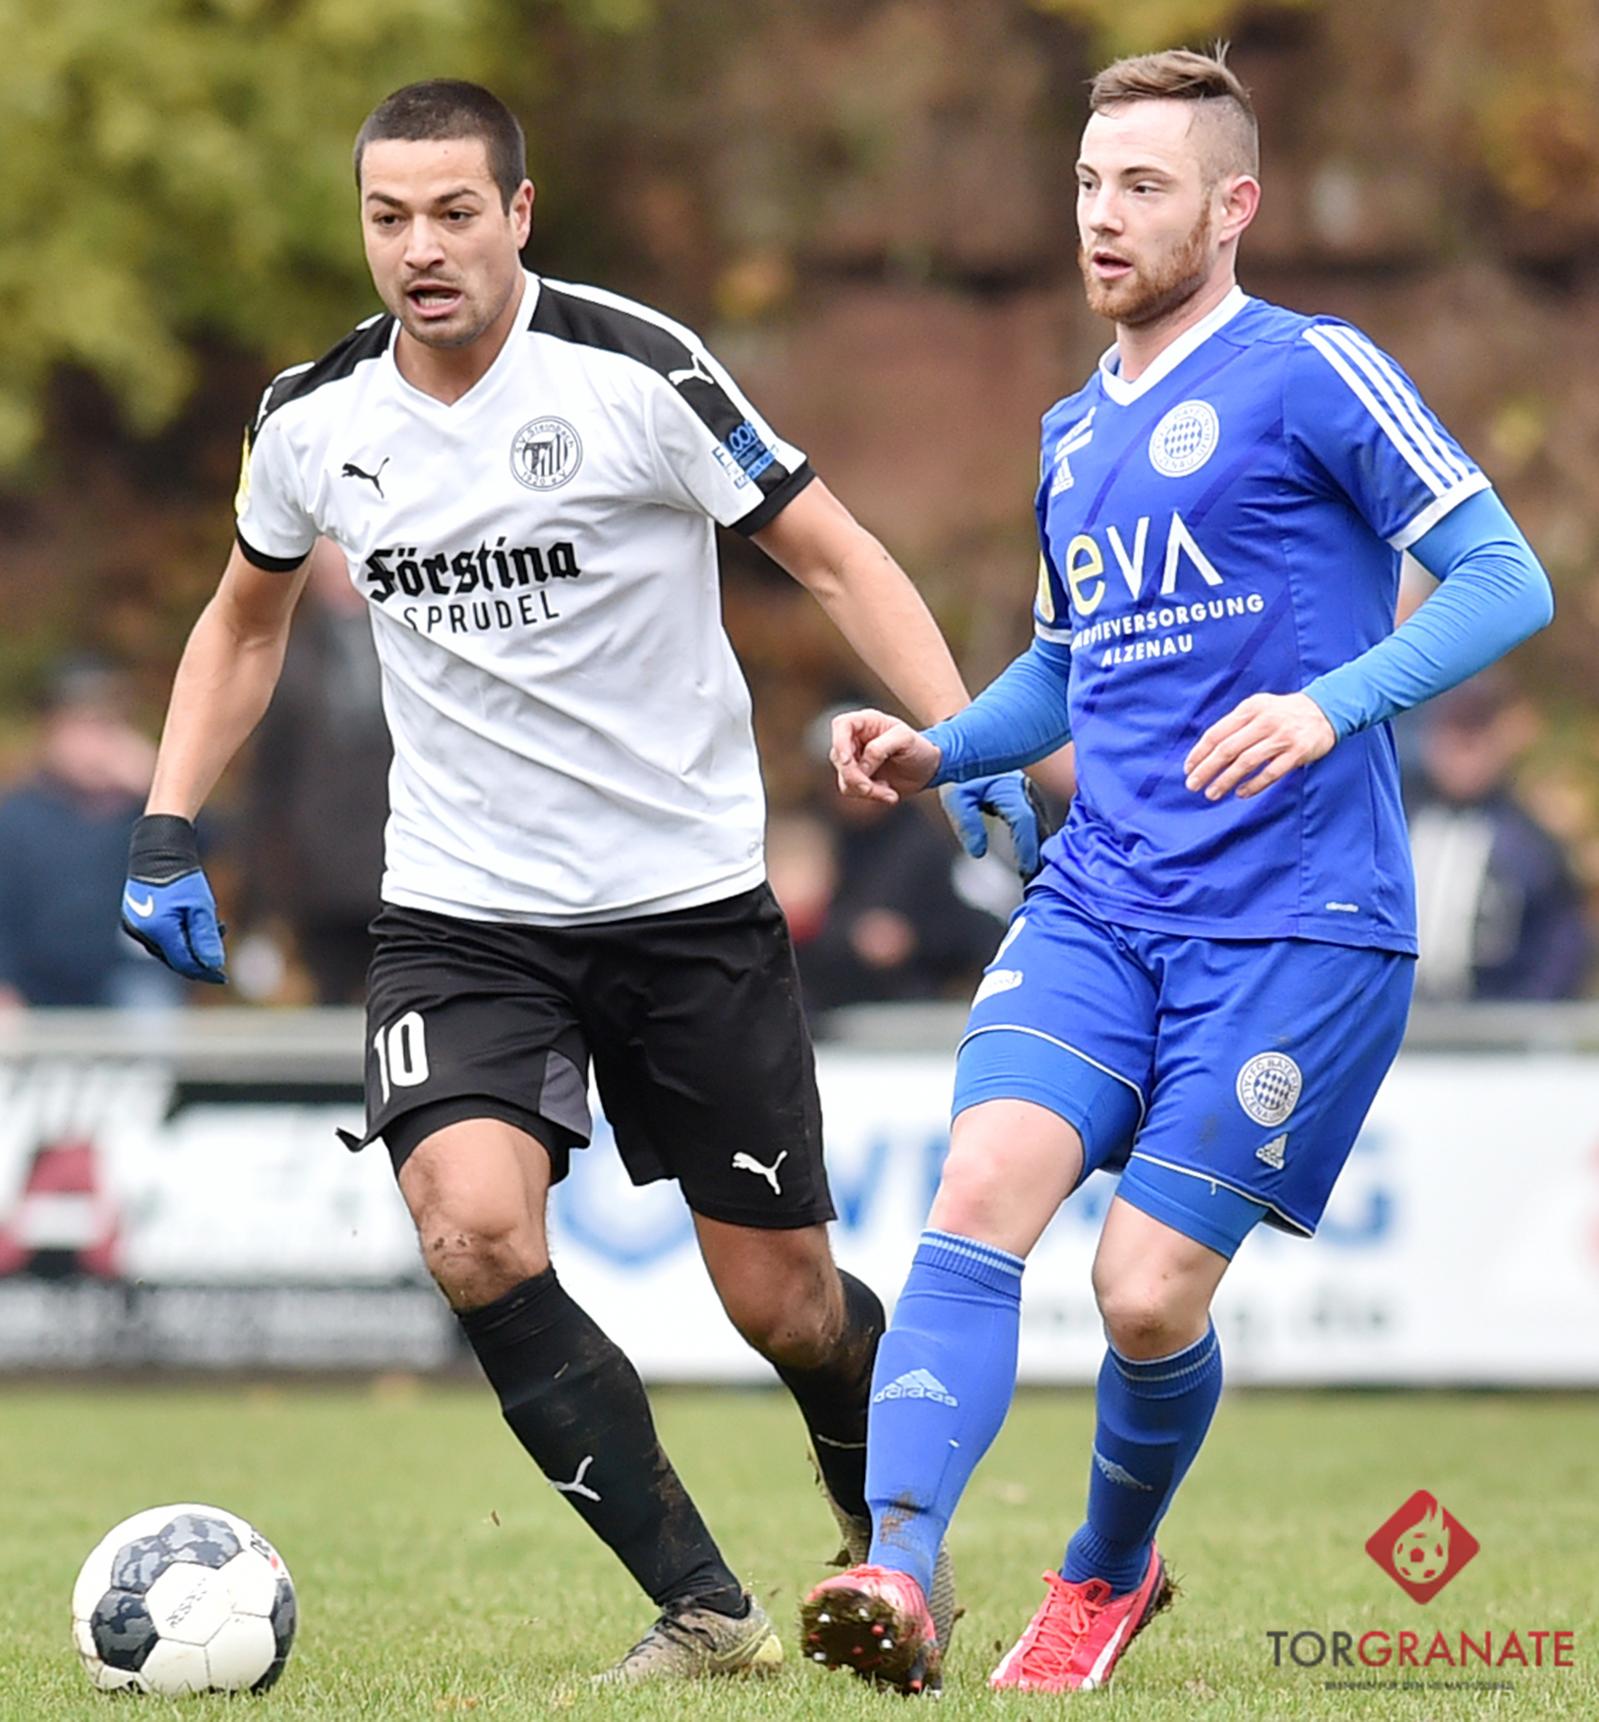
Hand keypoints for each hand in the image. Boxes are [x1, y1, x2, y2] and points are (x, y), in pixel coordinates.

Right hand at [120, 814, 226, 983]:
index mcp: (158, 930)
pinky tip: (194, 925)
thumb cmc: (183, 877)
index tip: (223, 978)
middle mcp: (141, 932)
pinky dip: (178, 936)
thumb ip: (206, 937)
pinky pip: (159, 937)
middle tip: (219, 959)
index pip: (183, 962)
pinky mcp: (134, 919)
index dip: (204, 971)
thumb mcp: (201, 908)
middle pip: (174, 957)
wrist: (159, 850)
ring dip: (190, 945)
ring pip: (167, 947)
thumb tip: (213, 965)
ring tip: (215, 929)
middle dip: (198, 958)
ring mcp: (134, 926)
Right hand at [829, 708, 940, 803]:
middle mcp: (856, 739)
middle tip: (870, 788)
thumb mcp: (905, 740)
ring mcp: (855, 760)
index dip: (840, 743)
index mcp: (866, 722)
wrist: (928, 769)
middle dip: (854, 776)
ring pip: (844, 778)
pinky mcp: (858, 778)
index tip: (848, 762)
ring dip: (865, 789)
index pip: (841, 725)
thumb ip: (880, 748)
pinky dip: (871, 795)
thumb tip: (861, 766)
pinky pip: (853, 790)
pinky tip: (888, 793)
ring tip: (889, 792)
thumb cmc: (919, 747)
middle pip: (839, 757)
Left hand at [939, 772, 1051, 880]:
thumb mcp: (957, 797)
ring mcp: (1033, 797)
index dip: (1026, 847)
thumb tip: (978, 852)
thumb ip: (966, 823)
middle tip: (1036, 887)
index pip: (1024, 821)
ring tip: (1037, 884)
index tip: (1025, 872)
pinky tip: (1036, 869)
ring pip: (1044, 830)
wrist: (969, 754)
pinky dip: (1039, 847)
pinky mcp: (1033, 804)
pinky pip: (1041, 827)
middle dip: (1039, 858)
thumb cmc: (960, 777)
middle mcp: (1027, 792)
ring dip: (1042, 855)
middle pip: (1040, 829)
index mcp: (1010, 788)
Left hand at [1184, 692, 1336, 801]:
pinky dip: (1254, 785)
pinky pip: (1271, 773)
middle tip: (1193, 786)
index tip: (1188, 769)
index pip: (1217, 733)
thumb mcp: (1258, 708)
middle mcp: (1264, 721)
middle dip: (1206, 769)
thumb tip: (1206, 752)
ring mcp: (1282, 737)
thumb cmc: (1283, 713)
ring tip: (1212, 794)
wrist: (1325, 709)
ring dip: (1226, 780)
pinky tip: (1240, 794)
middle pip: (1227, 749)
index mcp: (1250, 708)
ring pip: (1246, 762)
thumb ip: (1236, 725)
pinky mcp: (1297, 752)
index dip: (1199, 753)